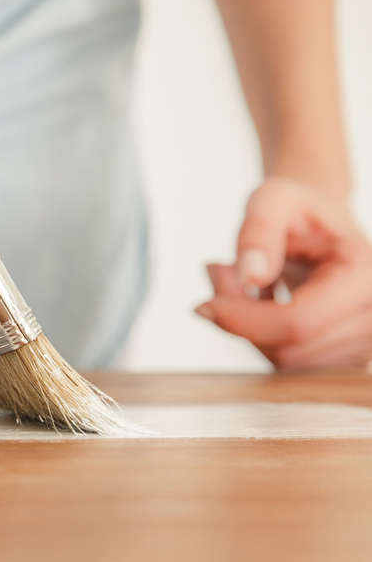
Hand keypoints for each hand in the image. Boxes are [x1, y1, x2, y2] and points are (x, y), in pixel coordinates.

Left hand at [197, 178, 371, 369]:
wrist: (322, 223)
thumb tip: (250, 276)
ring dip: (248, 327)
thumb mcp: (273, 199)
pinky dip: (260, 336)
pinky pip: (286, 362)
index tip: (204, 304)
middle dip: (241, 319)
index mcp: (363, 275)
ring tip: (237, 281)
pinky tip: (255, 303)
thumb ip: (258, 231)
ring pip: (282, 360)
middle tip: (221, 274)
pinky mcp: (343, 357)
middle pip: (287, 348)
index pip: (298, 323)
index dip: (243, 321)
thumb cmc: (299, 209)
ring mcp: (362, 343)